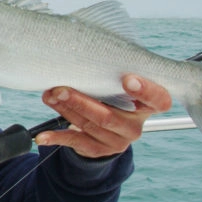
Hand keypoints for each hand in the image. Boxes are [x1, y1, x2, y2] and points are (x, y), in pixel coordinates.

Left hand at [33, 75, 172, 158]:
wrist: (107, 129)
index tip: (127, 79)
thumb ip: (110, 73)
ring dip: (64, 110)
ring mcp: (119, 141)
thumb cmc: (111, 95)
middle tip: (59, 88)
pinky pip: (76, 143)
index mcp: (147, 106)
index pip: (159, 100)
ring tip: (48, 97)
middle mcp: (135, 126)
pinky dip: (56, 138)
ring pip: (89, 125)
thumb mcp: (117, 85)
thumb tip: (79, 51)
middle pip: (109, 115)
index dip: (146, 90)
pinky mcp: (100, 150)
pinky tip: (42, 136)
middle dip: (80, 100)